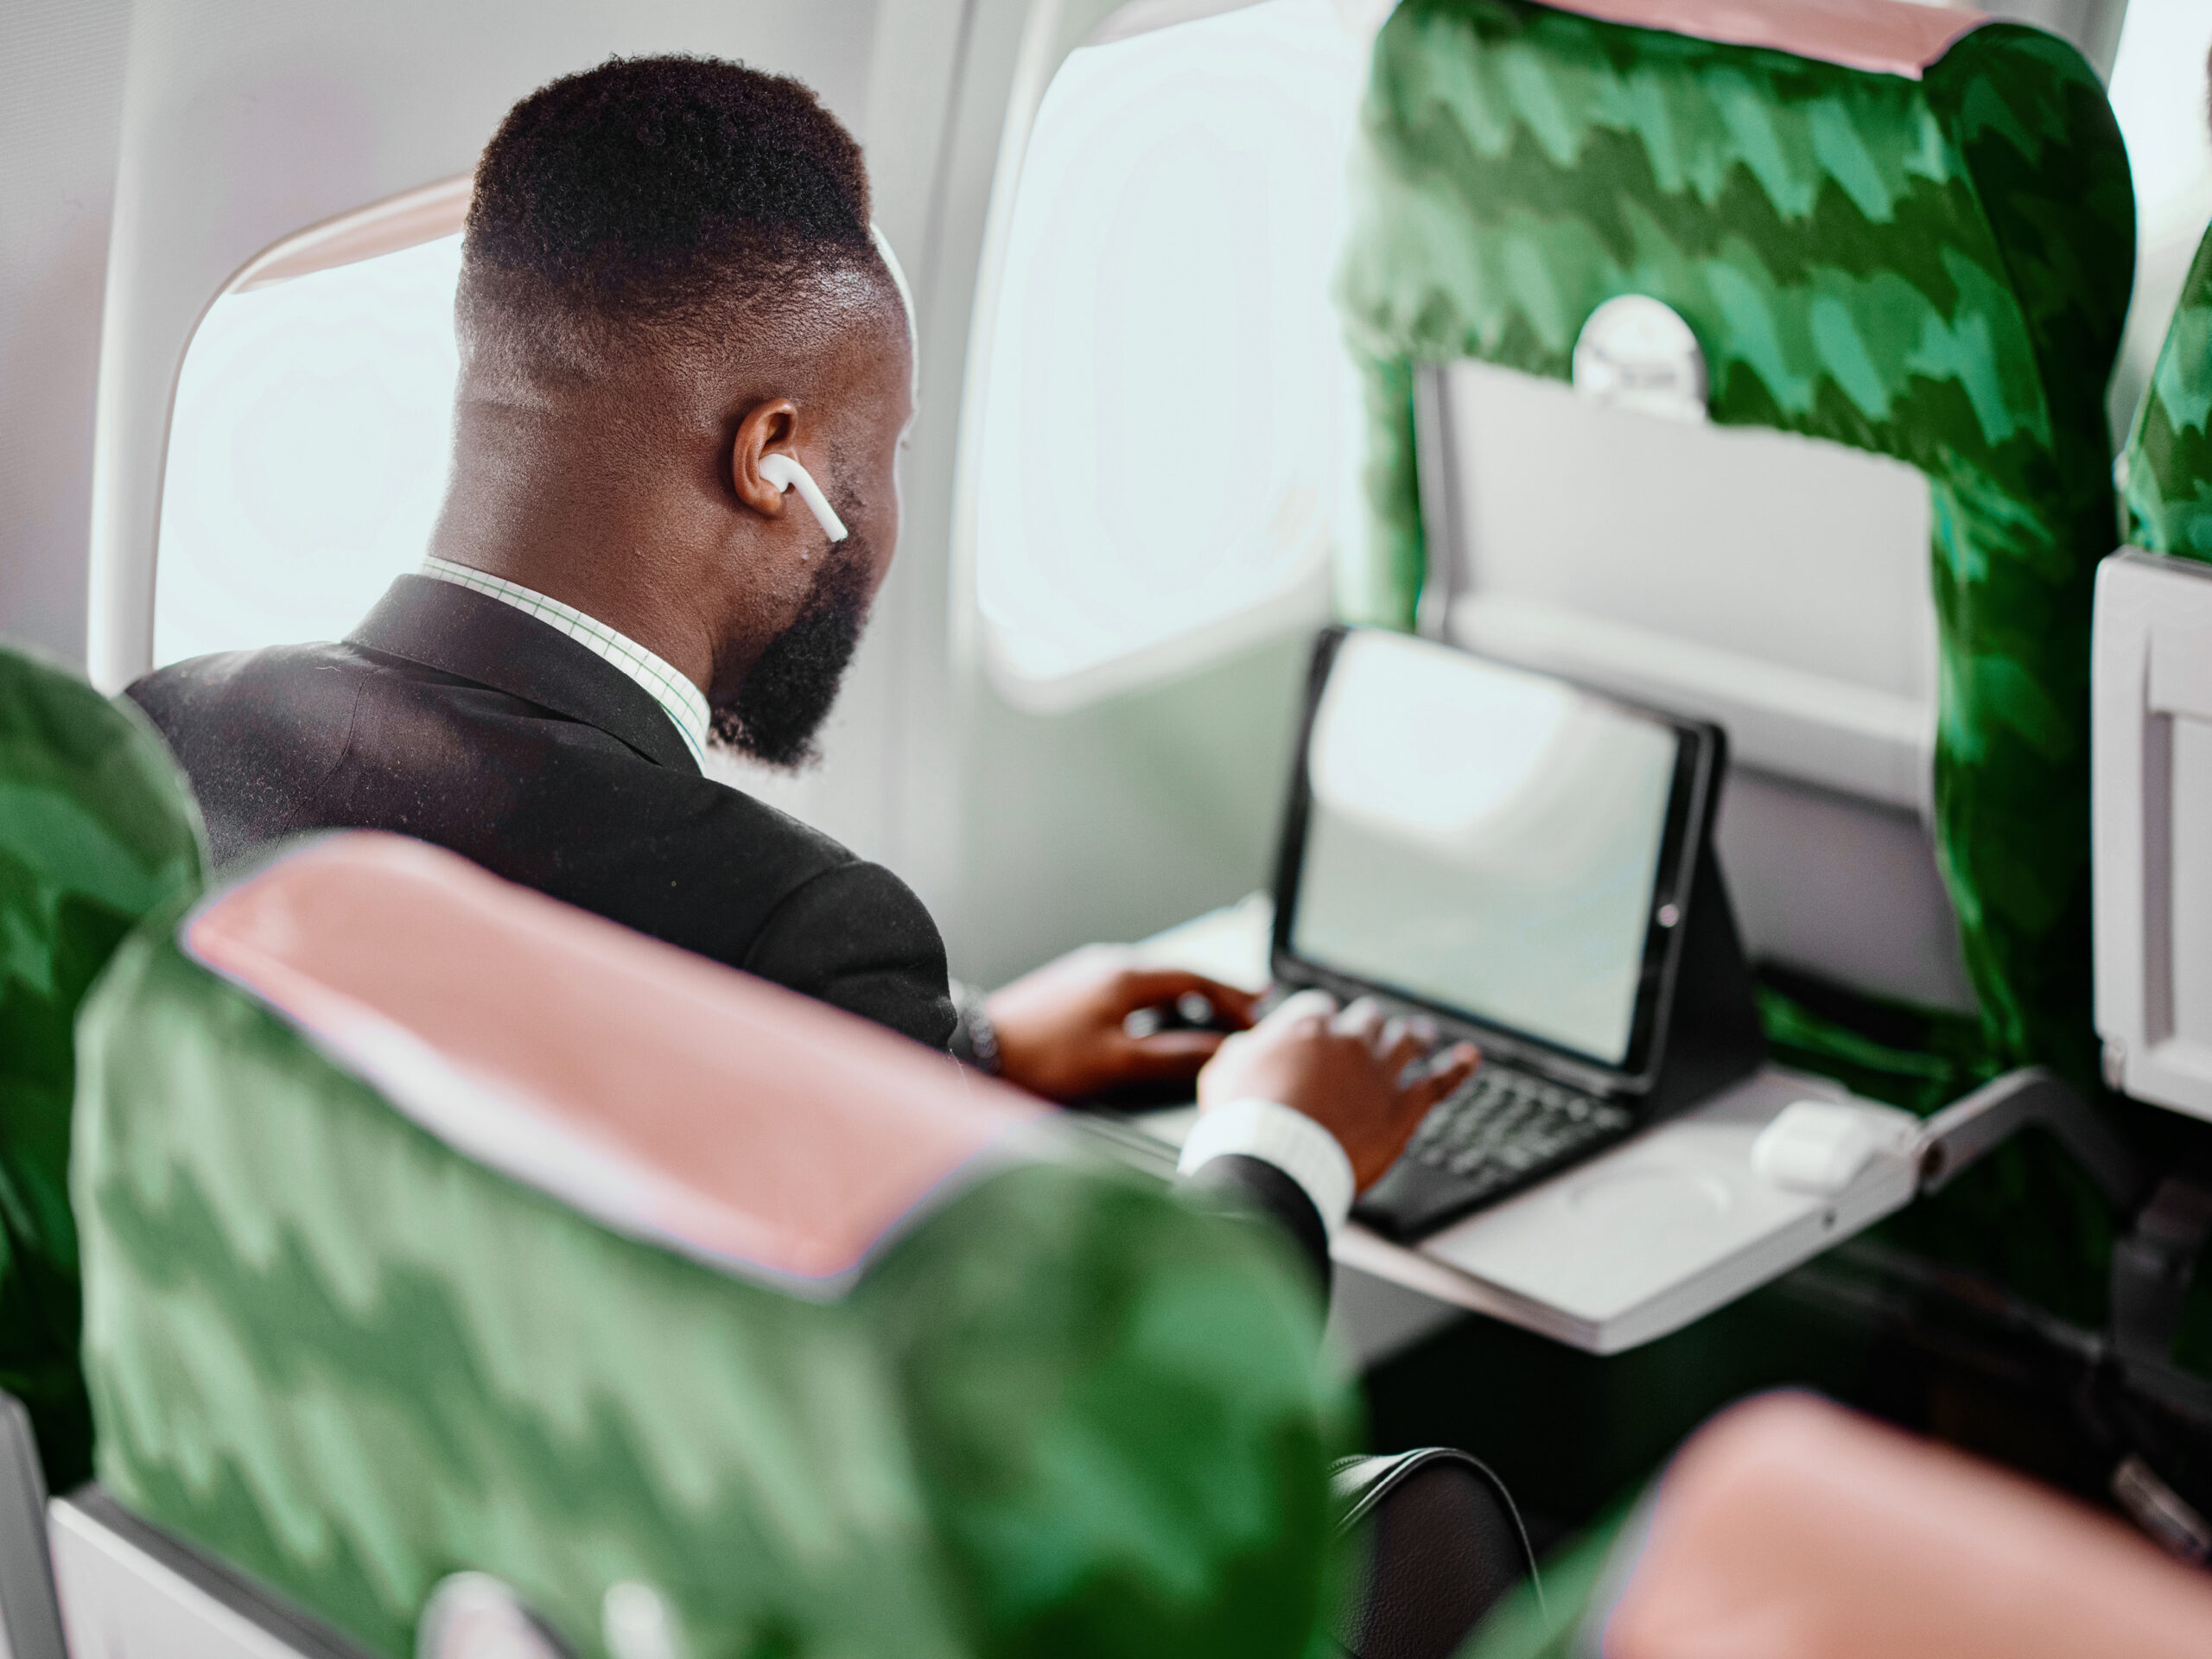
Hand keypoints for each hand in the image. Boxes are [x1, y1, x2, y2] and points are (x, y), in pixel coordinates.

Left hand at [984, 944, 1259, 1103]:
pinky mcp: (1072, 988)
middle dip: (1215, 992)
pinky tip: (1159, 1021)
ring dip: (1185, 997)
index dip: (1232, 996)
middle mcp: (1109, 964)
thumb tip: (1220, 1053)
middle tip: (1248, 1009)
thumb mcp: (1118, 1062)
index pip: (1195, 977)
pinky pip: (1129, 989)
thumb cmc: (1044, 1057)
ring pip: (1152, 981)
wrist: (976, 1049)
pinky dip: (1157, 1002)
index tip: (1258, 1013)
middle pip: (1177, 974)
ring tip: (1211, 1016)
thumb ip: (1173, 1057)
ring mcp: (1088, 973)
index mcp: (1125, 975)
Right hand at [1198, 991, 1478, 1191]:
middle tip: (1368, 1034)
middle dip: (1367, 1026)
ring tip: (1418, 1034)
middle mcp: (1349, 1040)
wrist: (1277, 1159)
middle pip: (1367, 1018)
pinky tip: (1470, 1057)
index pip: (1322, 1009)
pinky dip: (1457, 1066)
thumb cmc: (1244, 1121)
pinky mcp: (1406, 1105)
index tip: (1321, 1034)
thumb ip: (1246, 1049)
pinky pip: (1441, 1079)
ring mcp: (1381, 1070)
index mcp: (1306, 1027)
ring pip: (1406, 1039)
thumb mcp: (1223, 1072)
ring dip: (1412, 1035)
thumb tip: (1252, 1043)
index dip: (1322, 1023)